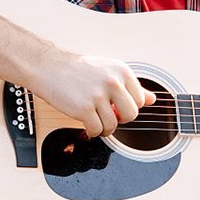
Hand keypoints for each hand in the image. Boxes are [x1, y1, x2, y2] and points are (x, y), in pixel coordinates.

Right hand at [30, 50, 155, 137]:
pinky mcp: (84, 108)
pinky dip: (92, 132)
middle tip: (108, 115)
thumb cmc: (76, 69)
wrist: (48, 67)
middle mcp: (112, 81)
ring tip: (95, 120)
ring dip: (104, 128)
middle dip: (120, 119)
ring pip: (113, 125)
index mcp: (121, 70)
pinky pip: (97, 130)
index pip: (140, 100)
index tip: (117, 106)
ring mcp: (98, 95)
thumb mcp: (107, 70)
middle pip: (131, 115)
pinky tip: (86, 124)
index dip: (128, 107)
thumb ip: (130, 85)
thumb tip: (152, 99)